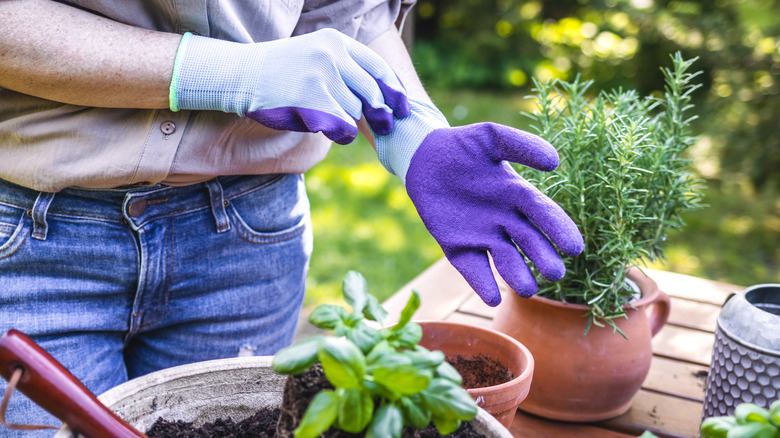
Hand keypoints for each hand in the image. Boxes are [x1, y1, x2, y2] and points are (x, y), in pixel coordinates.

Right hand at [170, 29, 409, 143]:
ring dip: (347, 121)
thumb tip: (383, 96)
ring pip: (354, 112)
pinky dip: (340, 134)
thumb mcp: (314, 56)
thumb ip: (345, 68)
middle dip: (382, 113)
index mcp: (335, 42)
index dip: (395, 90)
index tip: (404, 107)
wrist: (239, 75)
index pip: (377, 67)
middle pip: (371, 93)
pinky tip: (327, 129)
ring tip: (325, 116)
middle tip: (387, 127)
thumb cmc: (280, 71)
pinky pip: (342, 127)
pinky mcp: (311, 101)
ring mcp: (320, 78)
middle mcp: (330, 56)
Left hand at [375, 99, 583, 305]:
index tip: (574, 247)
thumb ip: (520, 145)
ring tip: (526, 289)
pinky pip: (472, 268)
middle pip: (529, 242)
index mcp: (518, 195)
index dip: (559, 230)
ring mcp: (482, 236)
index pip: (544, 214)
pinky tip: (491, 296)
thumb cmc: (462, 146)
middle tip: (555, 273)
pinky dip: (482, 283)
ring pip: (505, 261)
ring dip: (517, 276)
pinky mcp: (457, 247)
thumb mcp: (490, 137)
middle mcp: (505, 220)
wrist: (423, 157)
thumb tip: (554, 161)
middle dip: (542, 258)